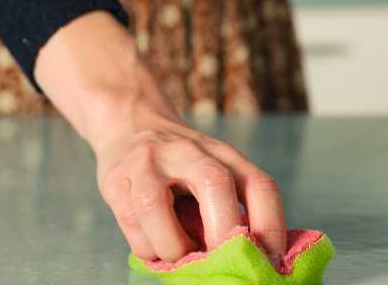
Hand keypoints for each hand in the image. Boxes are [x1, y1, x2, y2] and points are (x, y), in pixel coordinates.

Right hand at [35, 12, 287, 263]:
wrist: (129, 123)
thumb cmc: (179, 166)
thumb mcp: (211, 173)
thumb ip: (228, 208)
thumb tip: (248, 260)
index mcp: (223, 155)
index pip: (259, 185)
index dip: (271, 226)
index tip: (271, 260)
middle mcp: (188, 151)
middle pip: (213, 184)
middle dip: (221, 233)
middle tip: (222, 264)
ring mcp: (148, 162)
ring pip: (154, 206)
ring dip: (172, 245)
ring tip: (180, 257)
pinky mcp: (116, 178)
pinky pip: (131, 221)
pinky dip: (147, 247)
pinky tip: (155, 247)